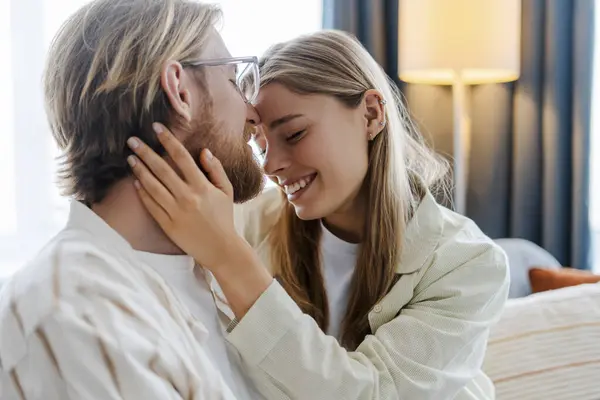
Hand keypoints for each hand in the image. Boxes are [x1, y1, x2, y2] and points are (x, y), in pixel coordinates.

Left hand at [126, 122, 244, 269]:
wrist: (220, 248)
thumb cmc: (224, 218)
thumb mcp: (227, 191)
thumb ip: (216, 170)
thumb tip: (204, 151)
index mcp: (202, 187)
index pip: (182, 158)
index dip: (168, 141)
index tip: (156, 128)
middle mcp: (187, 197)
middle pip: (162, 170)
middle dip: (146, 153)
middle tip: (132, 140)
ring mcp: (175, 211)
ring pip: (153, 186)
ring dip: (140, 170)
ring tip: (130, 158)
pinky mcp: (167, 224)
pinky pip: (151, 205)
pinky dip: (143, 193)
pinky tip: (136, 182)